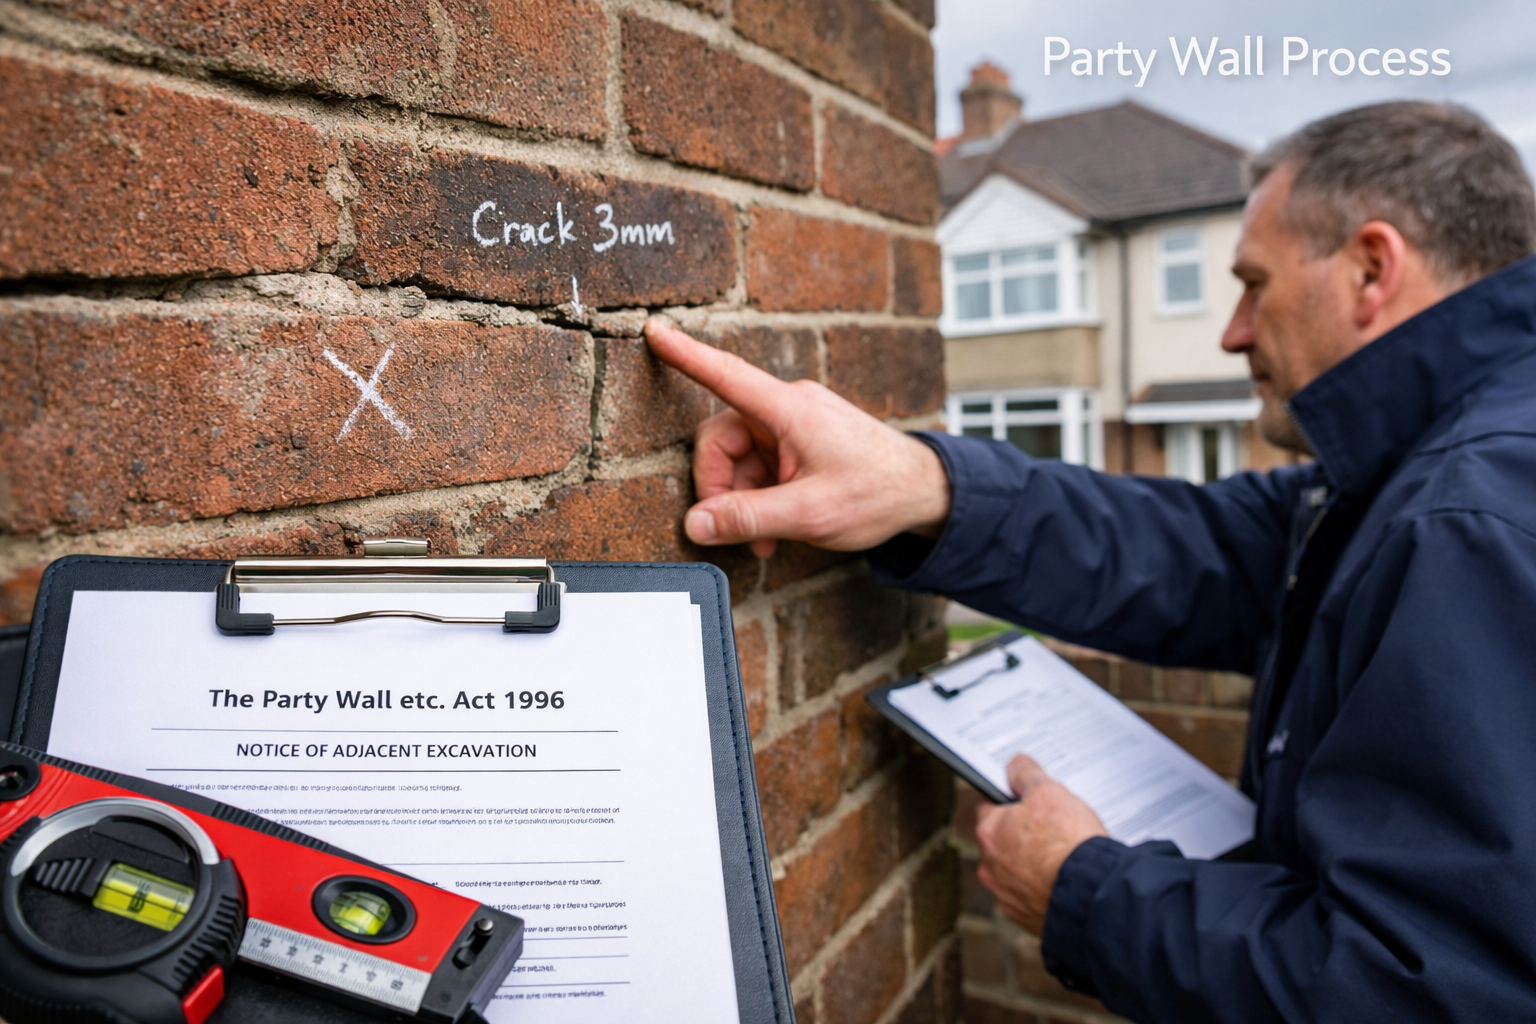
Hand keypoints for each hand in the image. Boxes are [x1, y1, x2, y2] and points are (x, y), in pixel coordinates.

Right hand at [644, 320, 951, 557]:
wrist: (925, 492)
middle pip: (722, 438)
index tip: (653, 331)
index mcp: (790, 410)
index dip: (685, 355)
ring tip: (765, 539)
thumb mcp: (810, 514)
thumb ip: (749, 518)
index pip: (726, 375)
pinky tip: (774, 529)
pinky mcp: (801, 442)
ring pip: (740, 458)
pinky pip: (761, 465)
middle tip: (733, 528)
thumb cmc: (879, 493)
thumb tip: (697, 525)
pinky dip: (760, 497)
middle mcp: (789, 408)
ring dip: (742, 500)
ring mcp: (795, 425)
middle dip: (720, 486)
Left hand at [975, 755, 1107, 935]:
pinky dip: (1045, 889)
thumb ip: (1027, 776)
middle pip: (1003, 841)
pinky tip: (1066, 881)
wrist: (1091, 896)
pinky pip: (1033, 897)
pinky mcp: (1027, 918)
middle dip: (1023, 835)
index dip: (1011, 802)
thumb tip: (1015, 765)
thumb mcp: (1049, 793)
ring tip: (1064, 857)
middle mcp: (990, 867)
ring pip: (1017, 872)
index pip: (989, 808)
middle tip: (1052, 829)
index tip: (1028, 802)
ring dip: (1033, 865)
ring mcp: (1007, 896)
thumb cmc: (1068, 843)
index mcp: (989, 832)